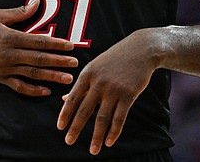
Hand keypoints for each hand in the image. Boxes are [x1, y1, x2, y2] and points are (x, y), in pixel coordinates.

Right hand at [0, 0, 78, 95]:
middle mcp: (9, 55)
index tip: (70, 46)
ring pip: (32, 74)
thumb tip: (37, 4)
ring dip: (51, 77)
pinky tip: (46, 91)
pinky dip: (33, 90)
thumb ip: (18, 12)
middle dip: (59, 61)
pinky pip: (19, 86)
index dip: (56, 44)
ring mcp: (4, 68)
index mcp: (10, 37)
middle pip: (39, 59)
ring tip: (67, 79)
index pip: (38, 41)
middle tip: (75, 64)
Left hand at [56, 31, 158, 154]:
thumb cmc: (114, 59)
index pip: (73, 98)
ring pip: (102, 117)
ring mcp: (114, 89)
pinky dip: (114, 132)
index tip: (60, 127)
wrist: (140, 50)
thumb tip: (64, 100)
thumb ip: (81, 85)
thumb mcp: (94, 67)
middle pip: (84, 109)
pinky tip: (109, 142)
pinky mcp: (128, 95)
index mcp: (87, 74)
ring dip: (96, 136)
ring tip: (92, 150)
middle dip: (76, 127)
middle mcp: (98, 82)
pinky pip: (120, 117)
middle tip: (68, 141)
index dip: (65, 113)